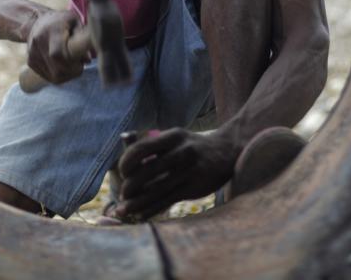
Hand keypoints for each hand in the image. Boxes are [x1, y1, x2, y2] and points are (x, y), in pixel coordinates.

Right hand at [25, 9, 84, 83]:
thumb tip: (87, 60)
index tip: (84, 60)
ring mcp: (32, 55)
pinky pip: (50, 77)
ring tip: (73, 62)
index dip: (73, 63)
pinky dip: (61, 74)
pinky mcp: (31, 63)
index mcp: (50, 31)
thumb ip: (83, 40)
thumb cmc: (62, 21)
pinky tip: (65, 65)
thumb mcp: (76, 23)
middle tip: (81, 62)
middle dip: (74, 70)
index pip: (57, 54)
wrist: (38, 21)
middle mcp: (37, 43)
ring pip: (55, 76)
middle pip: (57, 70)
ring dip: (69, 74)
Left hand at [115, 128, 238, 220]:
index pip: (141, 149)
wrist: (227, 151)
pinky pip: (167, 201)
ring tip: (123, 209)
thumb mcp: (177, 138)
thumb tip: (124, 146)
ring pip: (156, 190)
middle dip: (129, 186)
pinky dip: (151, 209)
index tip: (122, 172)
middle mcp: (182, 152)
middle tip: (122, 194)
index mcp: (173, 137)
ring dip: (136, 202)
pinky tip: (140, 214)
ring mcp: (189, 171)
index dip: (126, 162)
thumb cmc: (193, 146)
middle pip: (147, 172)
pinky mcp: (194, 188)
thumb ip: (153, 145)